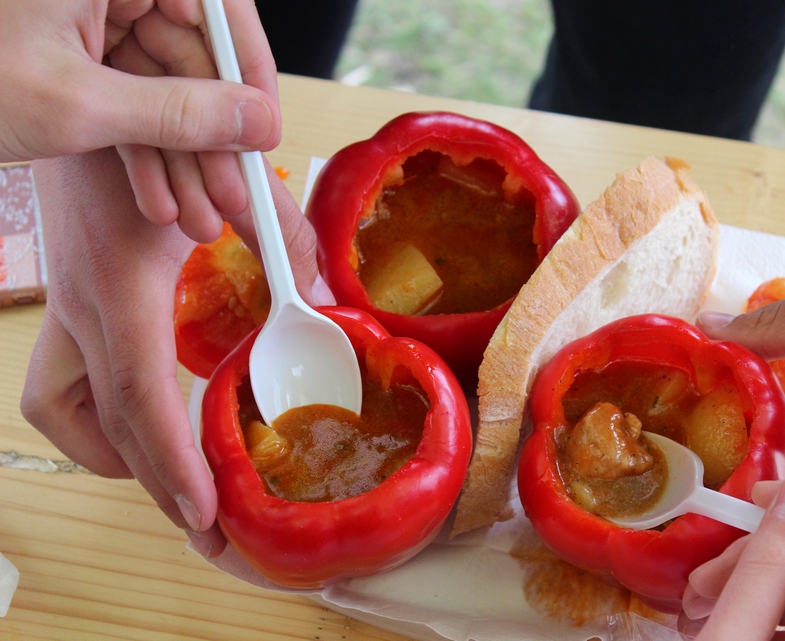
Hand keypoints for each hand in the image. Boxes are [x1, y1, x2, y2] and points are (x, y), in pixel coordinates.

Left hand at [0, 0, 280, 241]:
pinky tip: (158, 200)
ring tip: (197, 219)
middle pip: (190, 58)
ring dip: (182, 161)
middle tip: (234, 199)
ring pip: (163, 89)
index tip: (264, 128)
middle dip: (210, 141)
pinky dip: (142, 154)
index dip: (248, 70)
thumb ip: (178, 113)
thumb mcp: (74, 104)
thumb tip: (256, 121)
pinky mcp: (74, 52)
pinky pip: (128, 102)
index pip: (213, 4)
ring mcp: (88, 17)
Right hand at [21, 147, 320, 554]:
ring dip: (112, 453)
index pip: (141, 399)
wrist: (89, 106)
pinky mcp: (69, 299)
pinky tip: (141, 415)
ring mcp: (67, 306)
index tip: (204, 516)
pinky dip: (97, 414)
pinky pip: (63, 380)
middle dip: (155, 487)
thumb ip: (280, 237)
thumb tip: (325, 297)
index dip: (170, 465)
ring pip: (62, 409)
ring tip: (170, 476)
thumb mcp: (224, 184)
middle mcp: (84, 309)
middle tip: (207, 529)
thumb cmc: (153, 136)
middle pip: (106, 426)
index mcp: (121, 291)